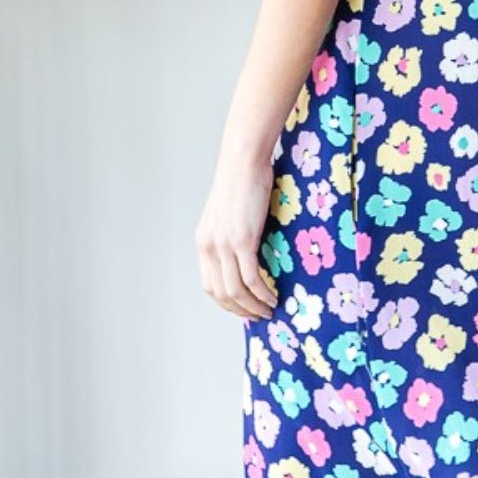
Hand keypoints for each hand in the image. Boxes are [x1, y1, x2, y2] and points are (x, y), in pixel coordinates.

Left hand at [194, 158, 279, 321]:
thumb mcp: (228, 215)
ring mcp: (224, 244)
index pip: (210, 285)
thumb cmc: (241, 183)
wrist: (243, 161)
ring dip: (253, 306)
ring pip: (236, 290)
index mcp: (203, 242)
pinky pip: (252, 278)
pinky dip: (263, 293)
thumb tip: (245, 256)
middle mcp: (209, 247)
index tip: (244, 308)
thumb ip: (230, 237)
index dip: (227, 303)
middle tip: (260, 316)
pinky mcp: (242, 240)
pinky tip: (273, 297)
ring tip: (269, 311)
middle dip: (241, 310)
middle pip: (221, 293)